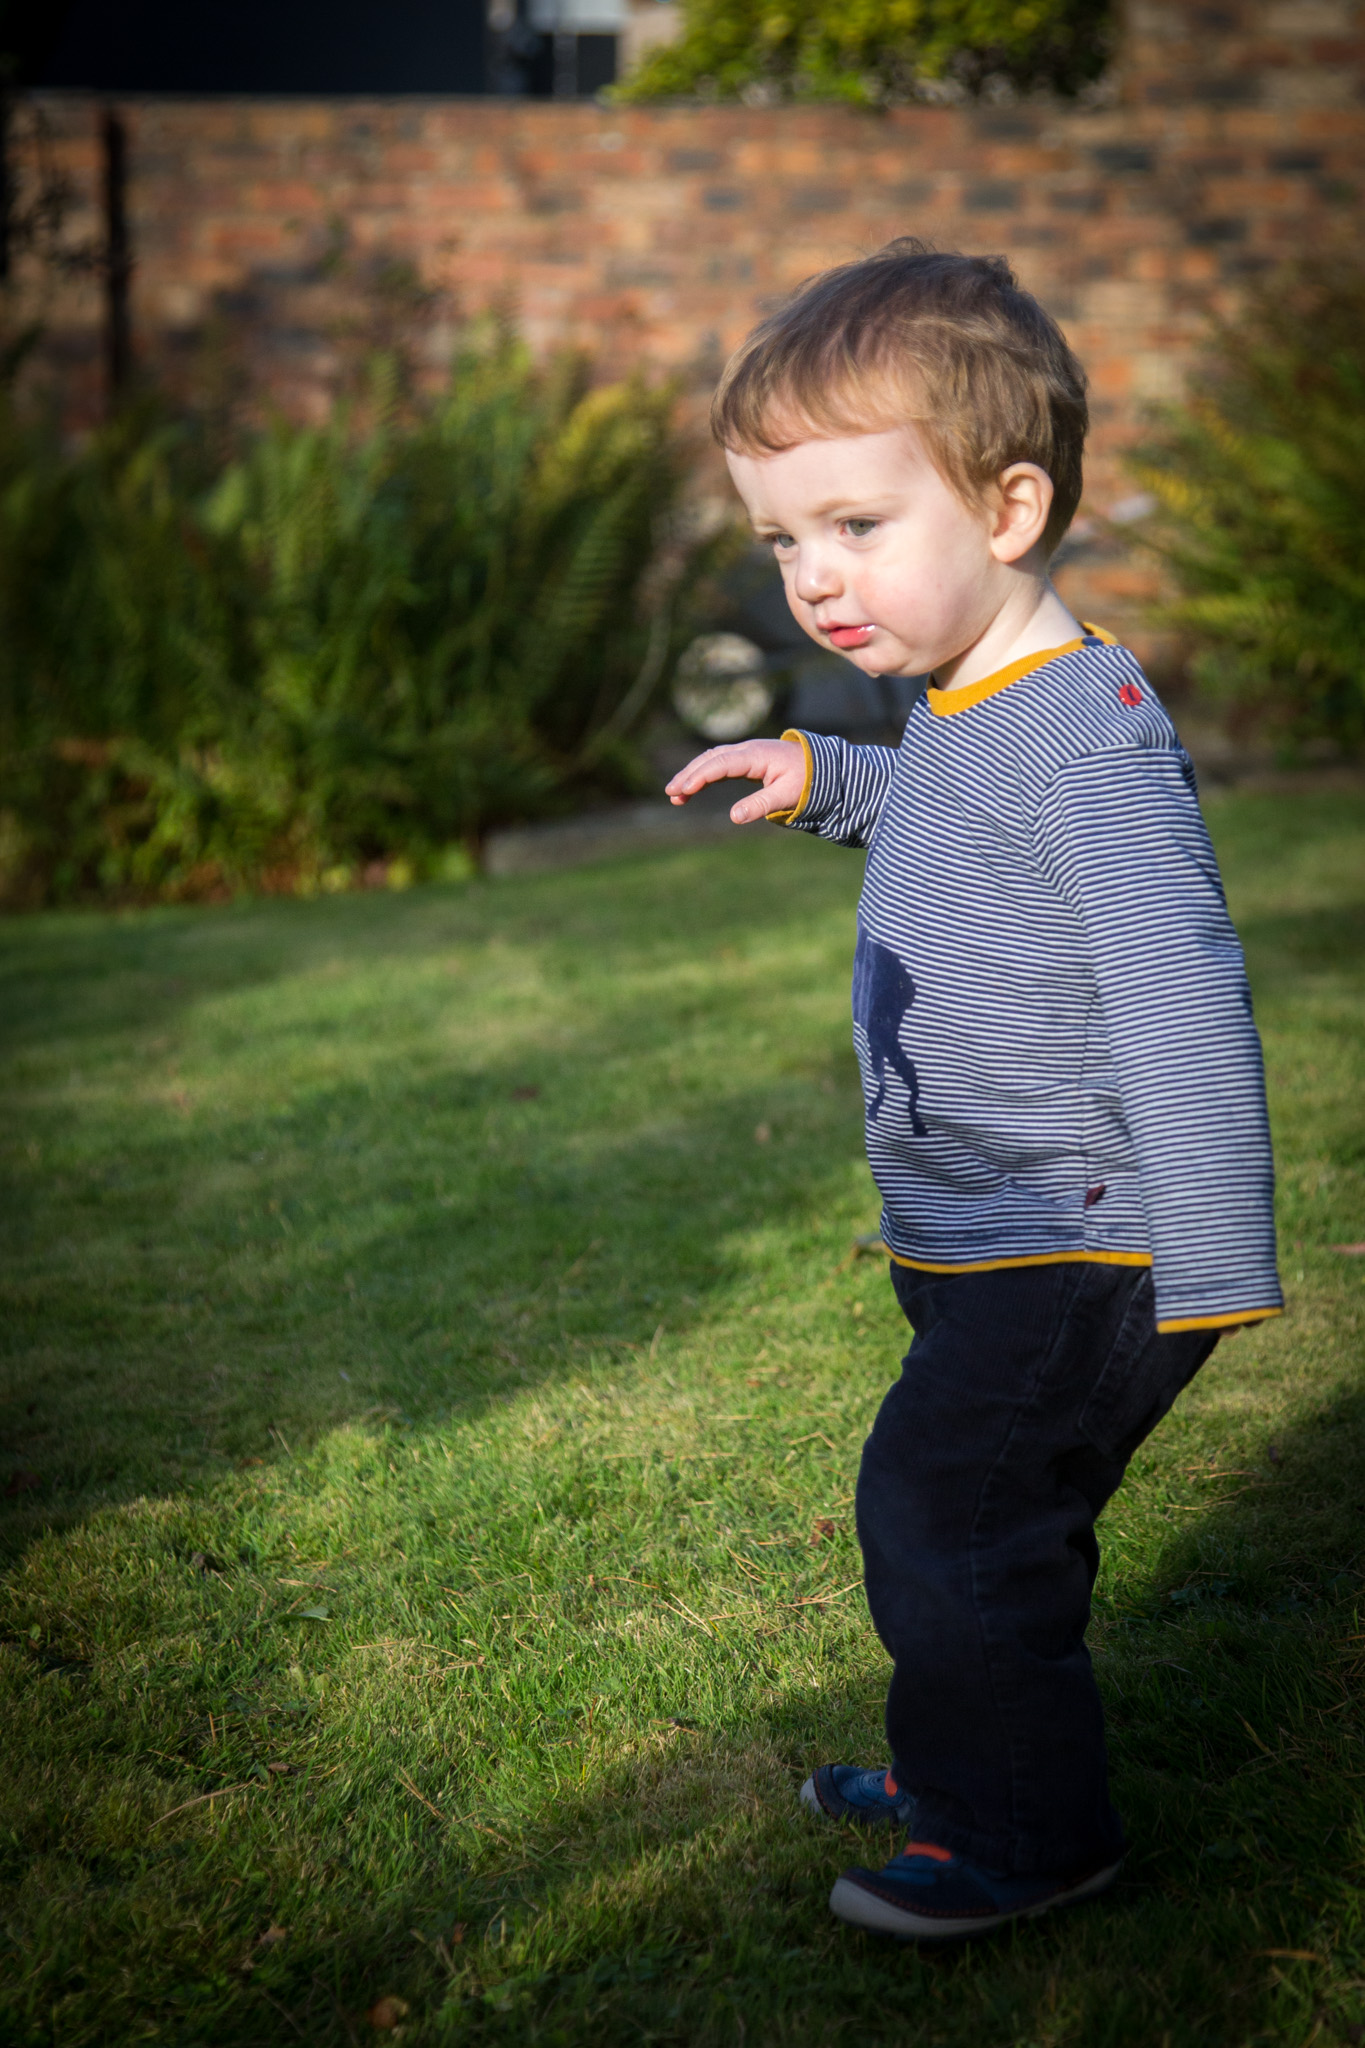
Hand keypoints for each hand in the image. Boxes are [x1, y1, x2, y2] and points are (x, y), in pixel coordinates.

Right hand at [664, 738, 806, 824]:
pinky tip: (693, 788)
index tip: (683, 791)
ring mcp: (746, 752)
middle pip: (711, 758)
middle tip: (671, 793)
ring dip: (693, 774)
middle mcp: (748, 749)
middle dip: (689, 774)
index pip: (721, 764)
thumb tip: (733, 817)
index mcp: (757, 756)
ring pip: (712, 759)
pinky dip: (703, 774)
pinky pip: (719, 763)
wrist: (821, 765)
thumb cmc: (806, 780)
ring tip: (675, 794)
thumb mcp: (786, 795)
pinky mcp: (746, 759)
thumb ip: (760, 805)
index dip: (700, 777)